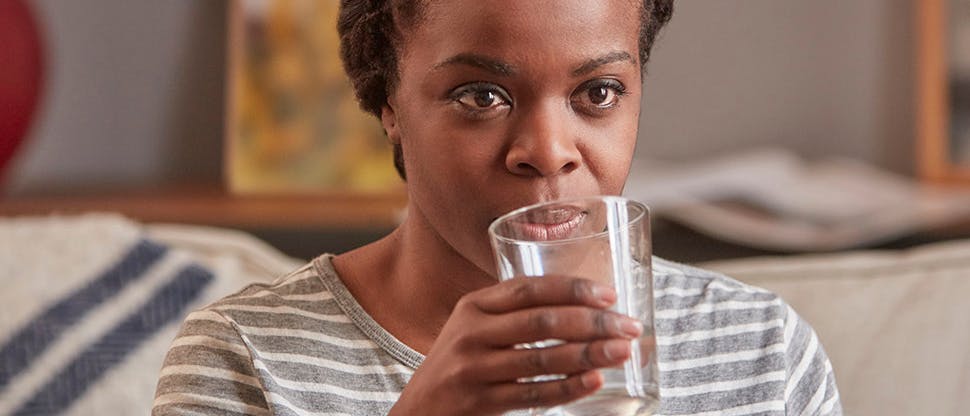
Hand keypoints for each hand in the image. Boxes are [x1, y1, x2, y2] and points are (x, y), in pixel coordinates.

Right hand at [388, 275, 643, 415]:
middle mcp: (471, 332)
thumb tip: (583, 306)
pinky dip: (567, 388)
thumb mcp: (473, 329)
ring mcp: (473, 368)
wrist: (416, 411)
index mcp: (474, 305)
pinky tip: (593, 382)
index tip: (609, 295)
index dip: (572, 289)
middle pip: (542, 321)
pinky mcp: (478, 402)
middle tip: (629, 327)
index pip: (529, 289)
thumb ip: (512, 314)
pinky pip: (533, 394)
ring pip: (542, 358)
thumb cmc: (458, 365)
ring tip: (622, 352)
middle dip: (592, 322)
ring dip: (589, 355)